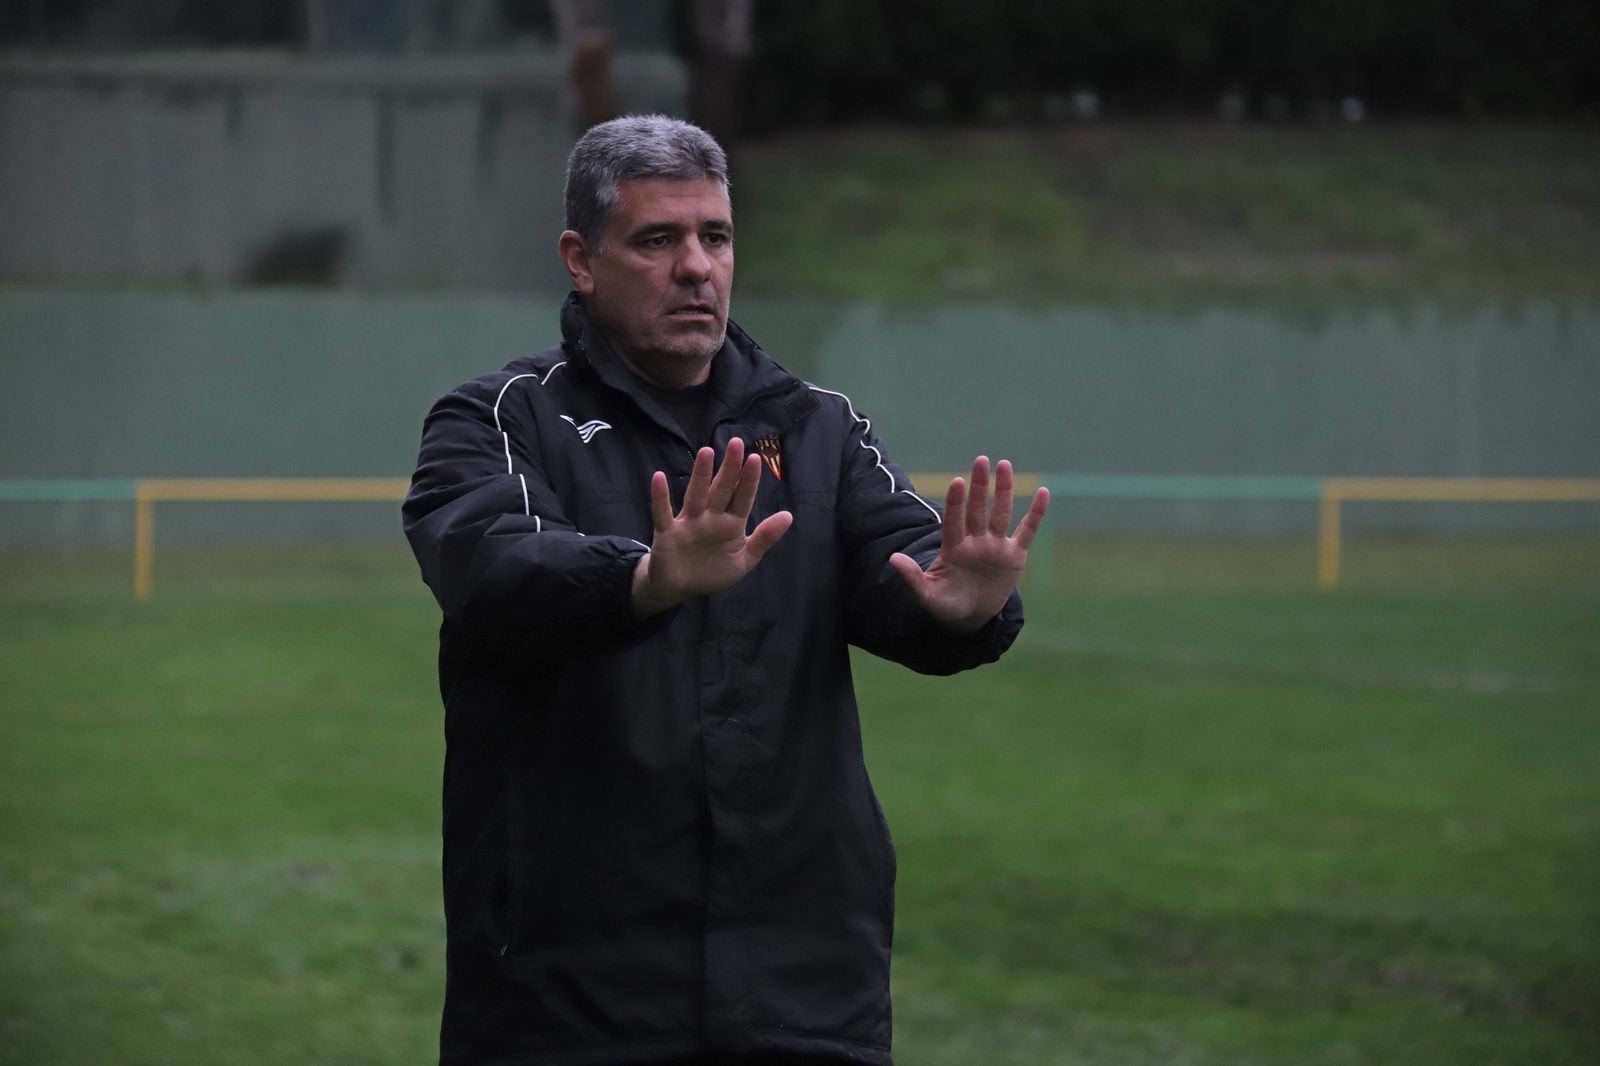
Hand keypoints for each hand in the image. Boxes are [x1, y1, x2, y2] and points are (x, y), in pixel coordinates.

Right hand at [632, 438, 793, 618]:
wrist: (680, 588)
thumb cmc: (713, 570)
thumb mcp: (744, 559)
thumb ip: (764, 538)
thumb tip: (788, 516)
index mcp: (731, 523)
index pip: (742, 498)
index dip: (749, 480)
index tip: (755, 458)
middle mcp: (710, 517)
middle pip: (722, 489)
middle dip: (730, 468)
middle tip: (736, 443)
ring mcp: (688, 523)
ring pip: (696, 495)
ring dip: (701, 475)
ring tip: (707, 453)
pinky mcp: (668, 533)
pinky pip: (663, 513)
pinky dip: (660, 497)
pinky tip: (658, 477)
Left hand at [888, 456, 1048, 631]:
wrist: (969, 617)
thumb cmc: (945, 603)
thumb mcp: (927, 594)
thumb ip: (912, 577)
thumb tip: (893, 558)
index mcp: (953, 548)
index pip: (954, 521)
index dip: (956, 503)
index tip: (957, 482)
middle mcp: (975, 541)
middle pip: (977, 510)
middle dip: (980, 486)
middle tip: (981, 460)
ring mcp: (995, 546)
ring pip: (1001, 513)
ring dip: (1004, 490)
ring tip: (1004, 465)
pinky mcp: (1014, 555)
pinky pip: (1027, 530)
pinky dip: (1036, 514)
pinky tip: (1043, 493)